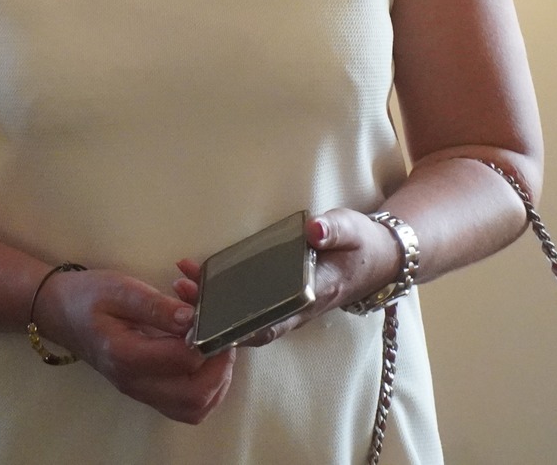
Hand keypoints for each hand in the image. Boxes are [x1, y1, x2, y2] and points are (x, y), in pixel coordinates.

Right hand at [41, 268, 233, 424]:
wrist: (60, 312)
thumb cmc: (87, 296)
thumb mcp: (119, 288)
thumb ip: (155, 305)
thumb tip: (193, 319)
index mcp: (125, 355)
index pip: (181, 360)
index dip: (205, 339)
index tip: (210, 315)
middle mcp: (134, 382)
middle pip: (194, 397)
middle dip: (219, 368)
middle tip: (223, 336)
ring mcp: (140, 392)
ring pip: (194, 409)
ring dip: (217, 383)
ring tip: (218, 350)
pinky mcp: (146, 392)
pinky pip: (186, 407)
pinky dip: (207, 390)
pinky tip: (207, 364)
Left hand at [172, 209, 400, 349]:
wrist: (377, 258)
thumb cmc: (360, 243)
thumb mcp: (351, 229)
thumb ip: (333, 230)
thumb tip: (313, 230)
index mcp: (314, 295)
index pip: (275, 321)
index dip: (244, 327)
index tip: (214, 323)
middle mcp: (297, 309)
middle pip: (251, 323)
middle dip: (214, 316)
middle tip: (183, 296)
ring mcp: (287, 307)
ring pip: (245, 316)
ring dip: (211, 306)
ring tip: (180, 285)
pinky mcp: (279, 298)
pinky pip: (247, 304)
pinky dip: (220, 296)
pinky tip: (194, 277)